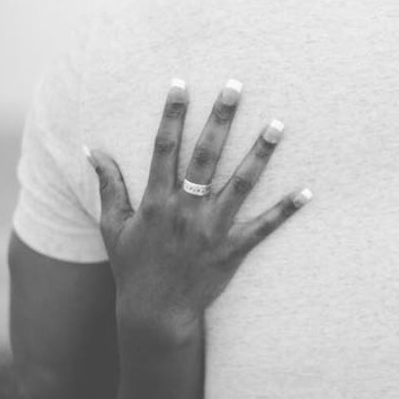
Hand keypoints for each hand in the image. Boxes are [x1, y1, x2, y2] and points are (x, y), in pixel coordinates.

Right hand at [85, 79, 312, 335]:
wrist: (154, 314)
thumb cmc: (133, 267)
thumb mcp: (112, 226)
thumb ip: (107, 185)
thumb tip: (91, 150)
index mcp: (156, 200)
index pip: (164, 147)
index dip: (172, 114)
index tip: (181, 84)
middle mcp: (185, 210)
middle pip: (206, 155)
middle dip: (221, 118)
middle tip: (236, 86)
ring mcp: (211, 230)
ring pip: (241, 184)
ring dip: (260, 153)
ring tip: (278, 124)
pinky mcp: (232, 250)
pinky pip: (264, 227)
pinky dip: (286, 210)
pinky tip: (307, 191)